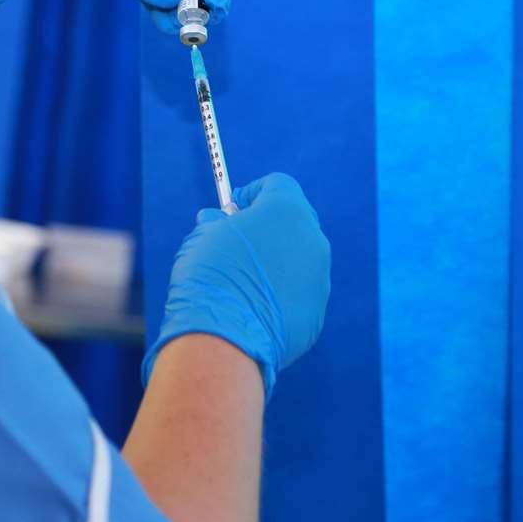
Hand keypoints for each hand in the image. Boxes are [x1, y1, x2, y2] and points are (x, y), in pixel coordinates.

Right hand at [144, 173, 330, 399]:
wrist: (226, 337)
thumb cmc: (212, 277)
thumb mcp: (204, 236)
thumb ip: (217, 223)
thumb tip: (216, 221)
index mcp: (287, 211)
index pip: (278, 184)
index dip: (253, 191)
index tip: (233, 207)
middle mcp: (312, 240)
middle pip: (295, 220)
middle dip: (269, 225)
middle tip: (239, 238)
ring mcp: (319, 278)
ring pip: (299, 259)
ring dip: (276, 261)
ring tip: (243, 279)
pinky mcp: (317, 311)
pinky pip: (298, 293)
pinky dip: (280, 293)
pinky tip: (252, 306)